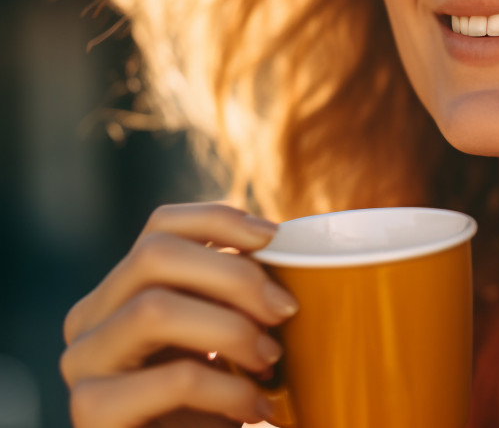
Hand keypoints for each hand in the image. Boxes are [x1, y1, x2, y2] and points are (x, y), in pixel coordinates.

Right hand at [61, 203, 298, 426]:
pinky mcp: (92, 413)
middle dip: (233, 274)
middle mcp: (90, 321)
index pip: (160, 227)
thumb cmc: (212, 409)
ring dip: (232, 330)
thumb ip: (234, 297)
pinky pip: (174, 378)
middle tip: (284, 310)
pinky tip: (256, 408)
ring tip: (269, 361)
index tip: (275, 238)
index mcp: (120, 294)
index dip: (219, 219)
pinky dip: (230, 388)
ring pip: (153, 309)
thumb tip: (286, 247)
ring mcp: (83, 366)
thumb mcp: (223, 342)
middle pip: (153, 255)